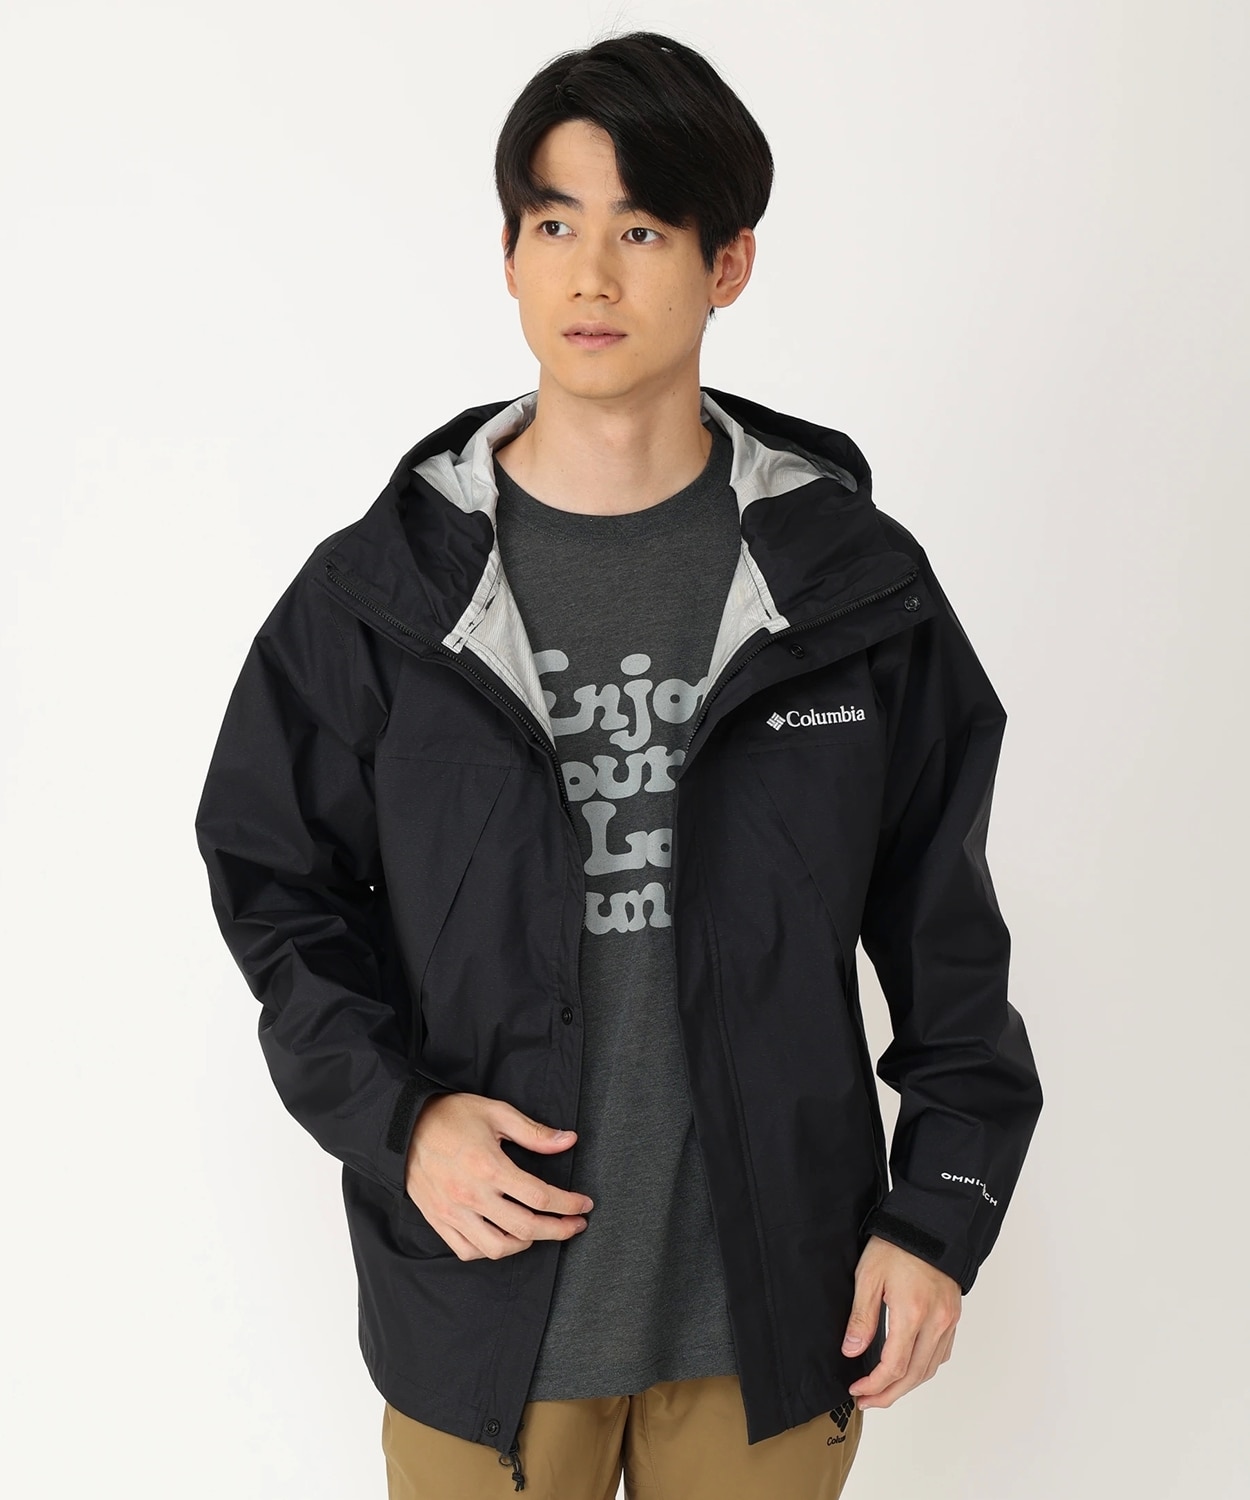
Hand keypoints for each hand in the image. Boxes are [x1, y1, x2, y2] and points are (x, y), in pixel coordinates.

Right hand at [403, 1092, 593, 1260]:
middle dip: (558, 1230)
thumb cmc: (452, 1116)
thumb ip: (534, 1133)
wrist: (404, 1127)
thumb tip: (569, 1140)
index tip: (584, 1205)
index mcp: (489, 1167)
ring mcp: (454, 1213)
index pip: (540, 1197)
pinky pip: (468, 1250)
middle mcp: (472, 1195)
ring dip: (526, 1243)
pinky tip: (503, 1238)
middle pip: (526, 1227)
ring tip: (539, 1231)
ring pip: (497, 1248)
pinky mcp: (439, 1220)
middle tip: (575, 1225)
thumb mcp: (496, 1113)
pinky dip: (491, 1250)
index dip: (568, 1204)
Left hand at [842, 1234, 960, 1409]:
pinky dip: (923, 1369)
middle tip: (867, 1401)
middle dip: (888, 1394)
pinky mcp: (953, 1316)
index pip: (893, 1366)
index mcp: (912, 1313)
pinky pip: (941, 1354)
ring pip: (929, 1369)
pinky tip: (908, 1370)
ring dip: (906, 1386)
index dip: (874, 1385)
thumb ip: (862, 1317)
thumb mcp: (869, 1275)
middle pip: (913, 1376)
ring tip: (884, 1391)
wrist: (930, 1224)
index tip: (856, 1390)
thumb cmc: (897, 1244)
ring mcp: (948, 1321)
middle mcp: (936, 1323)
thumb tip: (852, 1351)